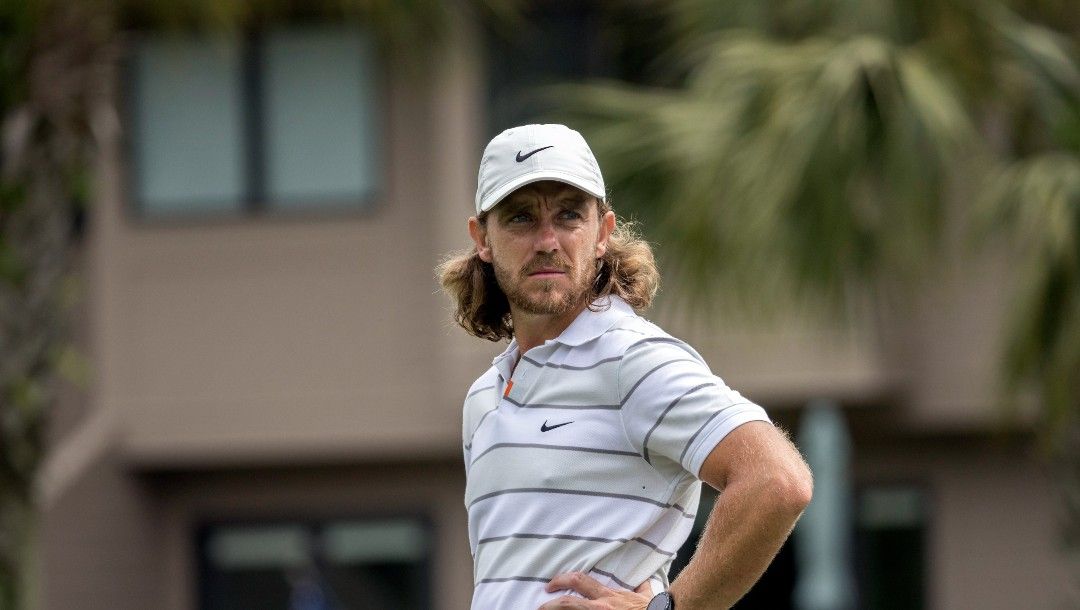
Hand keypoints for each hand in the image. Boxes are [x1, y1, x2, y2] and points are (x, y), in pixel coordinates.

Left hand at [537, 572, 651, 608]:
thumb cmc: (653, 609)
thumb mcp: (646, 595)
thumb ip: (641, 587)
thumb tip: (644, 580)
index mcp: (608, 596)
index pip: (579, 582)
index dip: (561, 580)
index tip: (550, 585)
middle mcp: (601, 608)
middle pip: (567, 603)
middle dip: (549, 604)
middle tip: (540, 605)